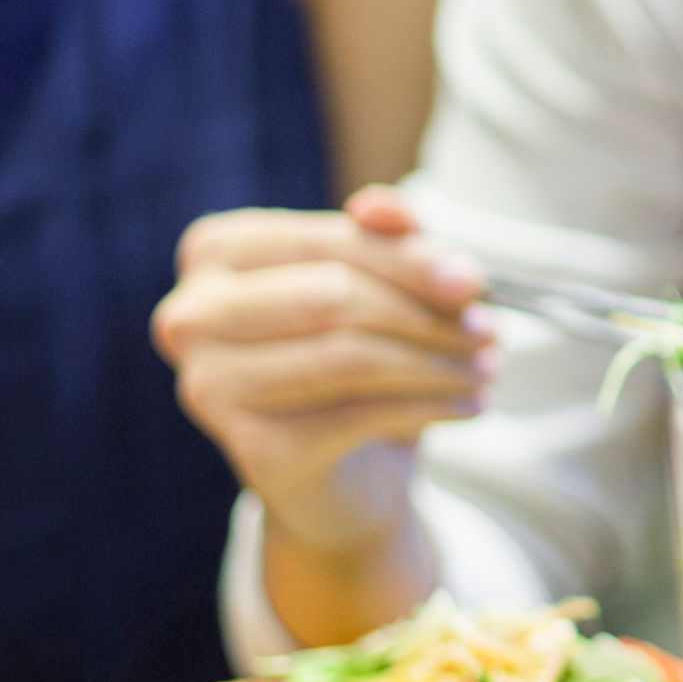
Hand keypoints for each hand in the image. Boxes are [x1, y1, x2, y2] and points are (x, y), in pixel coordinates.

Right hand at [154, 187, 489, 558]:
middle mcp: (192, 317)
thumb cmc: (353, 358)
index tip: (474, 282)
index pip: (326, 243)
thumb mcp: (380, 285)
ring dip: (436, 362)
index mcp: (216, 253)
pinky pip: (359, 413)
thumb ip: (384, 236)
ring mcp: (211, 386)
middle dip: (425, 313)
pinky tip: (470, 403)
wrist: (340, 473)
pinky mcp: (252, 449)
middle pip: (333, 297)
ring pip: (348, 357)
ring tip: (487, 368)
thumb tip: (384, 207)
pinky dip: (430, 405)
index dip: (409, 259)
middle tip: (490, 331)